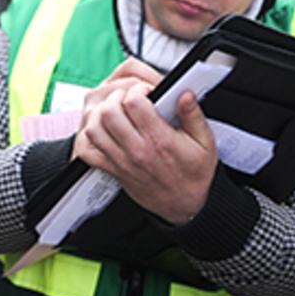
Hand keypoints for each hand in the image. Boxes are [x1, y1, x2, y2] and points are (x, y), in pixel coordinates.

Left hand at [73, 59, 217, 225]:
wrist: (187, 206)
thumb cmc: (195, 174)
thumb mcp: (205, 142)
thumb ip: (193, 115)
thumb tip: (185, 94)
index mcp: (159, 139)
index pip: (134, 103)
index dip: (138, 89)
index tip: (147, 91)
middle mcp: (138, 150)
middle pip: (109, 112)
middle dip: (117, 97)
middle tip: (129, 98)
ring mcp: (122, 161)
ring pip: (95, 129)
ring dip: (101, 115)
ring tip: (116, 111)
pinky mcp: (114, 170)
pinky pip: (89, 152)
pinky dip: (91, 138)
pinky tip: (105, 131)